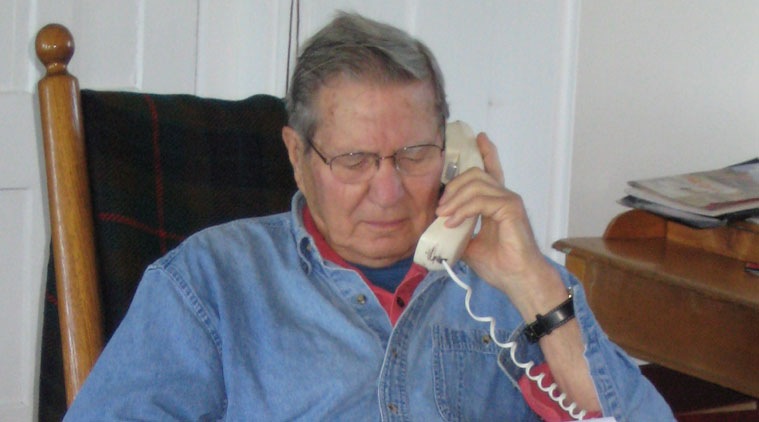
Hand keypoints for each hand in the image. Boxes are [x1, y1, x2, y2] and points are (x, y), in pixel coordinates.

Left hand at [436, 133, 564, 315]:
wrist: (517, 279)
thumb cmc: (499, 265)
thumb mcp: (469, 245)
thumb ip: (458, 231)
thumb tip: (437, 229)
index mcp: (497, 202)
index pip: (491, 170)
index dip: (485, 152)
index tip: (477, 137)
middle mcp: (505, 196)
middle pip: (475, 174)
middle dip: (453, 186)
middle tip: (440, 208)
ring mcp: (509, 200)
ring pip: (476, 184)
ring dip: (454, 199)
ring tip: (443, 216)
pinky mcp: (511, 208)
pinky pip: (481, 200)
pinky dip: (463, 210)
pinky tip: (453, 222)